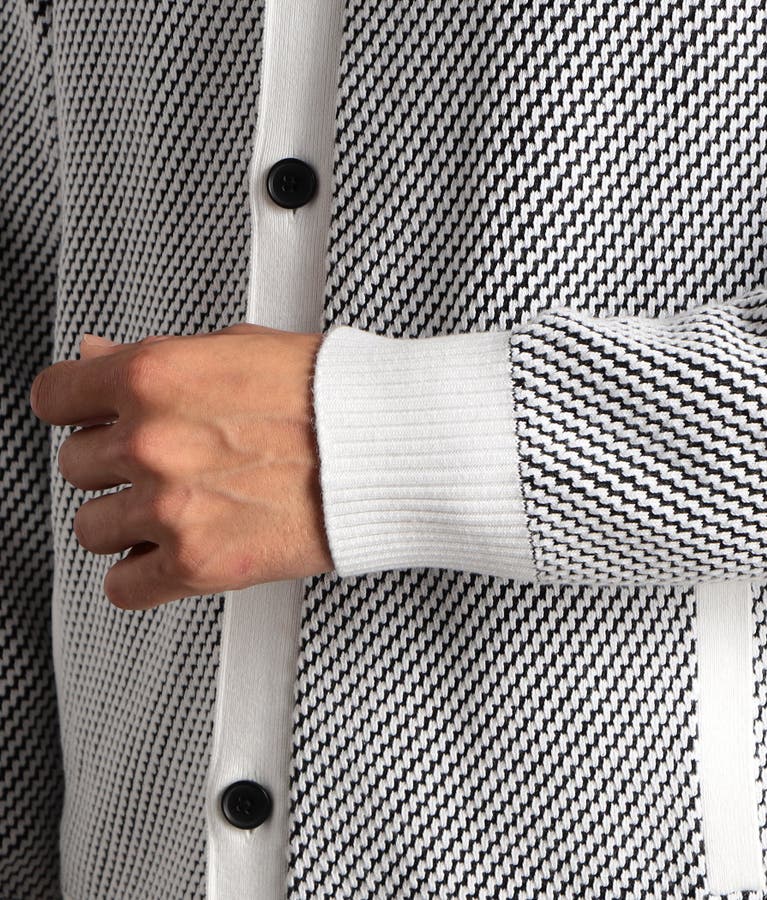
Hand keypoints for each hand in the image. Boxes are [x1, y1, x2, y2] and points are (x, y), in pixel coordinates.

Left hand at [29, 323, 333, 609]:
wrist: (385, 452)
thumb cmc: (330, 398)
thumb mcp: (236, 351)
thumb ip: (154, 359)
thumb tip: (97, 355)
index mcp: (155, 377)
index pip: (55, 397)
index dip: (78, 409)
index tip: (93, 419)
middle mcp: (151, 441)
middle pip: (76, 465)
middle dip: (115, 465)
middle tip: (167, 463)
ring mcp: (169, 506)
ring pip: (91, 528)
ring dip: (127, 521)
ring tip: (178, 509)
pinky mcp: (196, 564)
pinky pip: (122, 586)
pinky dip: (144, 576)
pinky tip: (176, 551)